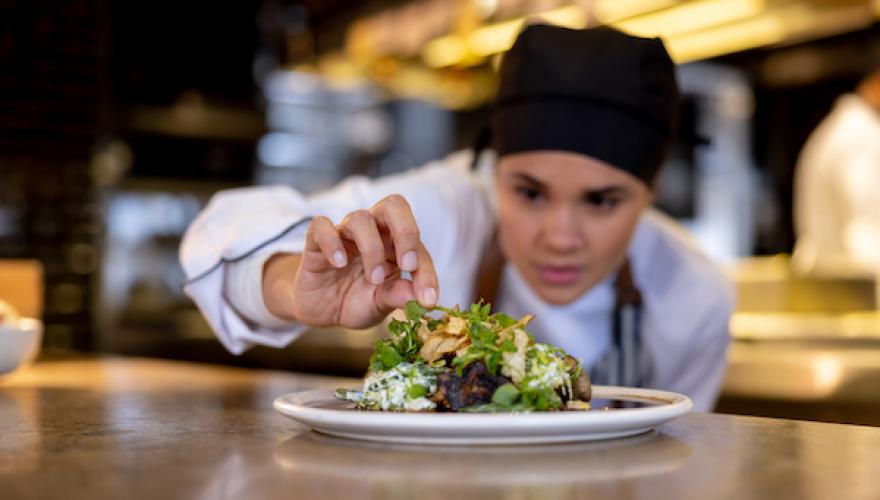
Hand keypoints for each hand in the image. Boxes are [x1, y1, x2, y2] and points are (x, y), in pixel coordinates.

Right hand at [264, 195, 438, 328]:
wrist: (321, 310)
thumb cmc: (356, 301)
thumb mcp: (380, 304)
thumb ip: (398, 296)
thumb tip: (421, 300)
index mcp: (395, 245)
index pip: (417, 245)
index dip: (426, 272)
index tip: (428, 299)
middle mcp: (373, 232)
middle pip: (394, 205)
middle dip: (406, 231)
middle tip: (407, 265)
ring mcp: (345, 234)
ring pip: (360, 218)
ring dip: (372, 249)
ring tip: (374, 279)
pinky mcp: (316, 241)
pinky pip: (321, 226)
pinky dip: (331, 242)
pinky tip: (339, 264)